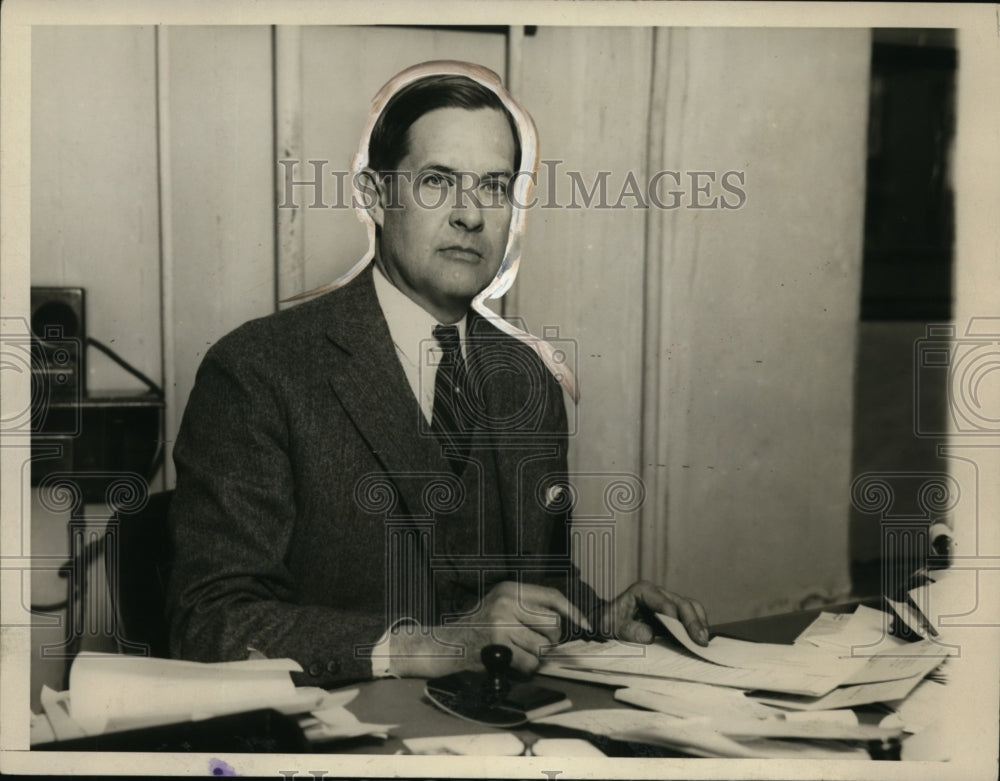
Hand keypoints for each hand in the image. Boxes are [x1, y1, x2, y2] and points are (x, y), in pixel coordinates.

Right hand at [388, 581, 591, 676]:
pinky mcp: (497, 645)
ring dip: (534, 656)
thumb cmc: (477, 627)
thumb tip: (565, 623)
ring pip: (543, 647)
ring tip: (514, 651)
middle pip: (553, 625)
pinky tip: (508, 662)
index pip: (553, 596)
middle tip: (532, 643)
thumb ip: (529, 608)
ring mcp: (501, 623)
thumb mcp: (501, 605)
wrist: (445, 644)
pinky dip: (524, 669)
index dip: (573, 611)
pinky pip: (530, 663)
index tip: (586, 625)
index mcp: (510, 589)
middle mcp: (507, 602)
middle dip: (549, 640)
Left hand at [597, 580, 708, 645]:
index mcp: (643, 590)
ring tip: (704, 641)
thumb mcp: (611, 626)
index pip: (665, 603)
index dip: (675, 620)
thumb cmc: (608, 622)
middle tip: (700, 641)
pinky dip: (697, 625)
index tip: (681, 638)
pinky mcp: (672, 613)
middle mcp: (658, 592)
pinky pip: (690, 615)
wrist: (606, 621)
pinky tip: (700, 639)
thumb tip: (650, 636)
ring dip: (699, 623)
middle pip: (682, 603)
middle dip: (692, 622)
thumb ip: (628, 630)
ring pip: (690, 607)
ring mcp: (667, 601)